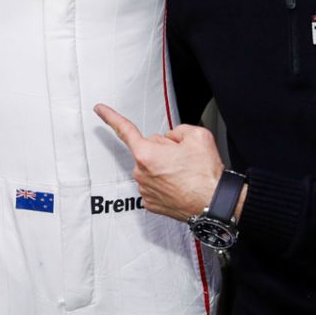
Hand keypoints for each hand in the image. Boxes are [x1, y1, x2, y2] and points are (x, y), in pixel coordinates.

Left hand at [95, 103, 223, 221]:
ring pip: (152, 168)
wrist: (215, 204)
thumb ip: (177, 130)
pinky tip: (180, 185)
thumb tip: (171, 138)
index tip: (100, 110)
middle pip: (147, 150)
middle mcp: (141, 173)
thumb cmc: (206, 176)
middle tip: (183, 159)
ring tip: (185, 175)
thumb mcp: (197, 135)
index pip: (125, 129)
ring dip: (165, 168)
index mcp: (147, 154)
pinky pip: (154, 184)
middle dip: (162, 150)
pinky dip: (166, 183)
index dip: (111, 117)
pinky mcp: (151, 204)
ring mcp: (145, 190)